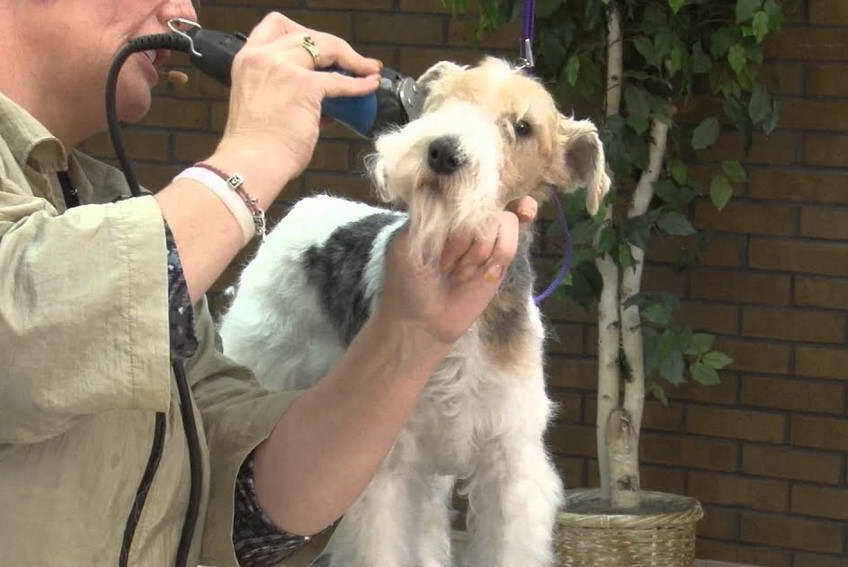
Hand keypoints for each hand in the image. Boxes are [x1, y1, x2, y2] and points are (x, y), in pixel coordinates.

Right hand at [213, 12, 380, 191]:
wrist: (250, 164)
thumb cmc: (256, 145)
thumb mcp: (263, 103)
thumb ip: (286, 91)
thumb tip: (323, 100)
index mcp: (248, 60)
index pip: (276, 26)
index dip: (303, 34)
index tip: (321, 49)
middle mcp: (263, 57)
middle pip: (307, 34)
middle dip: (333, 46)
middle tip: (351, 61)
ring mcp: (283, 69)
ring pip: (326, 47)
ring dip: (351, 57)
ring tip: (367, 69)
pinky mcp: (304, 87)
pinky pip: (341, 81)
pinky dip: (359, 83)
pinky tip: (369, 85)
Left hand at [374, 197, 538, 347]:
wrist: (420, 322)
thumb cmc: (405, 280)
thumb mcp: (405, 241)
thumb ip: (426, 211)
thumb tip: (444, 182)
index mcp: (441, 210)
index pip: (464, 186)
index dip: (468, 193)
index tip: (464, 201)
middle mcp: (465, 220)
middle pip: (485, 203)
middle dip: (464, 232)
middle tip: (442, 260)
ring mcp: (484, 239)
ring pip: (501, 221)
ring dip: (477, 248)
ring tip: (456, 270)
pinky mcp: (499, 261)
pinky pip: (510, 244)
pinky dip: (497, 254)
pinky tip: (481, 272)